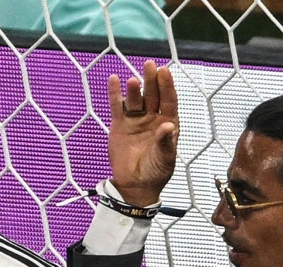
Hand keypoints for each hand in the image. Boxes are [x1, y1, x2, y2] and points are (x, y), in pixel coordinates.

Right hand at [108, 60, 177, 205]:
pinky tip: (114, 80)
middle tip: (150, 66)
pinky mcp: (120, 124)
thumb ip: (165, 143)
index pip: (169, 101)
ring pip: (135, 99)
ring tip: (132, 81)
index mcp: (168, 123)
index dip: (167, 86)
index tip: (165, 72)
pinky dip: (115, 94)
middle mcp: (152, 117)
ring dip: (134, 89)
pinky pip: (117, 106)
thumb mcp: (165, 159)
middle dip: (152, 80)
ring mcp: (136, 119)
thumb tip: (168, 126)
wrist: (135, 184)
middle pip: (152, 95)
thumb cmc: (155, 172)